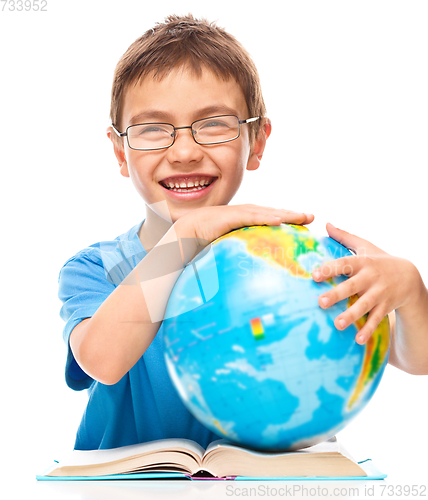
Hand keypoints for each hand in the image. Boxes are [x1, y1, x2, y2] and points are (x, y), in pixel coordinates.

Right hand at [178, 204, 313, 250]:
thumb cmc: (205, 243)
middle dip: (293, 213)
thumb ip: (241, 255)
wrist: (186, 233)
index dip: (288, 219)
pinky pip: (251, 217)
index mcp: (246, 220)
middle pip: (274, 212)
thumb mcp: (229, 248)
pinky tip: (280, 220)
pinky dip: (266, 218)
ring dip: (286, 213)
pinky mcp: (230, 216)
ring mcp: (238, 213)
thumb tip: (251, 272)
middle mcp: (245, 214)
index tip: (305, 223)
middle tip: (312, 216)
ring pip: (267, 212)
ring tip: (303, 216)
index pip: (271, 218)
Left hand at [312, 223, 418, 344]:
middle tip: (320, 302)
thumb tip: (326, 223)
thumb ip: (344, 237)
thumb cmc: (378, 260)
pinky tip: (357, 340)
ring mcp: (379, 294)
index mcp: (363, 262)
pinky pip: (376, 320)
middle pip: (352, 287)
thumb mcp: (365, 246)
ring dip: (351, 315)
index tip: (314, 275)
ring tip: (337, 324)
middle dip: (337, 294)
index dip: (329, 269)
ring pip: (364, 306)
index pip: (344, 264)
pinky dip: (368, 330)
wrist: (408, 277)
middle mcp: (371, 278)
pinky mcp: (385, 307)